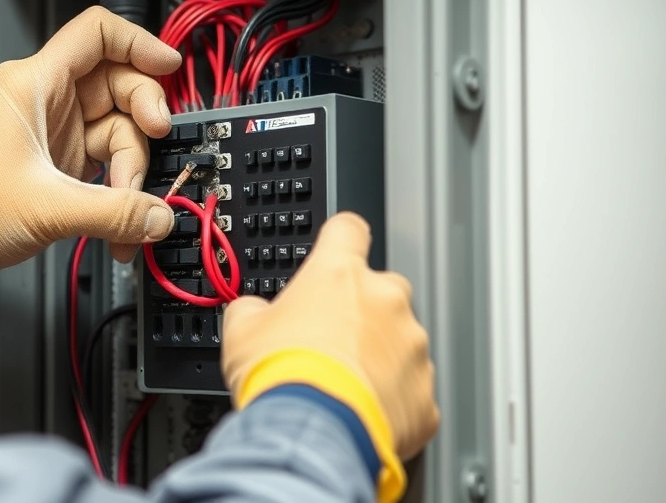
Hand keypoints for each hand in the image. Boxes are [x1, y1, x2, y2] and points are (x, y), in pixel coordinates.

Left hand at [0, 7, 180, 274]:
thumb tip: (159, 217)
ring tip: (123, 214)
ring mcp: (53, 132)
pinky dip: (116, 194)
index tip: (168, 67)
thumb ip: (115, 213)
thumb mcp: (48, 207)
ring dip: (130, 174)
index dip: (139, 43)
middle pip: (120, 88)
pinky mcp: (56, 163)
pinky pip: (104, 165)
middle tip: (149, 157)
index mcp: (35, 84)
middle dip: (143, 125)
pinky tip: (118, 224)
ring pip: (117, 133)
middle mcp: (46, 100)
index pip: (97, 34)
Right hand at [220, 212, 439, 460]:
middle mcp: (385, 301)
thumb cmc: (282, 377)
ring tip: (343, 385)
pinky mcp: (424, 394)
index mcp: (339, 274)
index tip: (335, 251)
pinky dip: (392, 400)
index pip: (348, 231)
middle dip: (361, 312)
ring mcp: (411, 347)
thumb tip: (252, 312)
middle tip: (329, 340)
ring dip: (378, 357)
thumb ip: (253, 308)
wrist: (312, 434)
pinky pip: (411, 391)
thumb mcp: (241, 329)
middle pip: (381, 291)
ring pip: (401, 342)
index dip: (340, 241)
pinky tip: (361, 412)